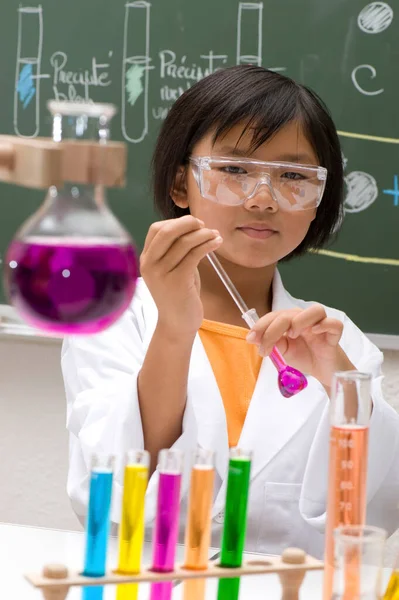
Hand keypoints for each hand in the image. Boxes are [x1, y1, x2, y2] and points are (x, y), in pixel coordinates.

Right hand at [140, 215, 222, 337]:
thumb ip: (176, 250)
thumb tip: (194, 228)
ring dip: (204, 234)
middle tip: (204, 225)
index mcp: (146, 259)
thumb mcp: (172, 269)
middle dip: (188, 223)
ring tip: (215, 235)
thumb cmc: (178, 295)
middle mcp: (150, 264)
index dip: (176, 222)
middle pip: (168, 231)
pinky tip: (217, 242)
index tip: (193, 226)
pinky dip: (208, 244)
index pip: (156, 229)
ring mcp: (162, 273)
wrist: (177, 324)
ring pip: (184, 242)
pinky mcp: (177, 281)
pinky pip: (194, 254)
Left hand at [246, 304, 354, 388]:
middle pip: (290, 314)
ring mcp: (322, 325)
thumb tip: (255, 338)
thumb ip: (273, 343)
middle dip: (272, 329)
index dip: (261, 325)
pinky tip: (315, 332)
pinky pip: (334, 324)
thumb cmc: (305, 357)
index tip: (251, 338)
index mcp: (292, 320)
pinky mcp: (335, 334)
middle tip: (265, 349)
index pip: (275, 315)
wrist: (324, 372)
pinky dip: (325, 325)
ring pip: (315, 310)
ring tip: (292, 335)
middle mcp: (306, 319)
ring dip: (300, 320)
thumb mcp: (284, 352)